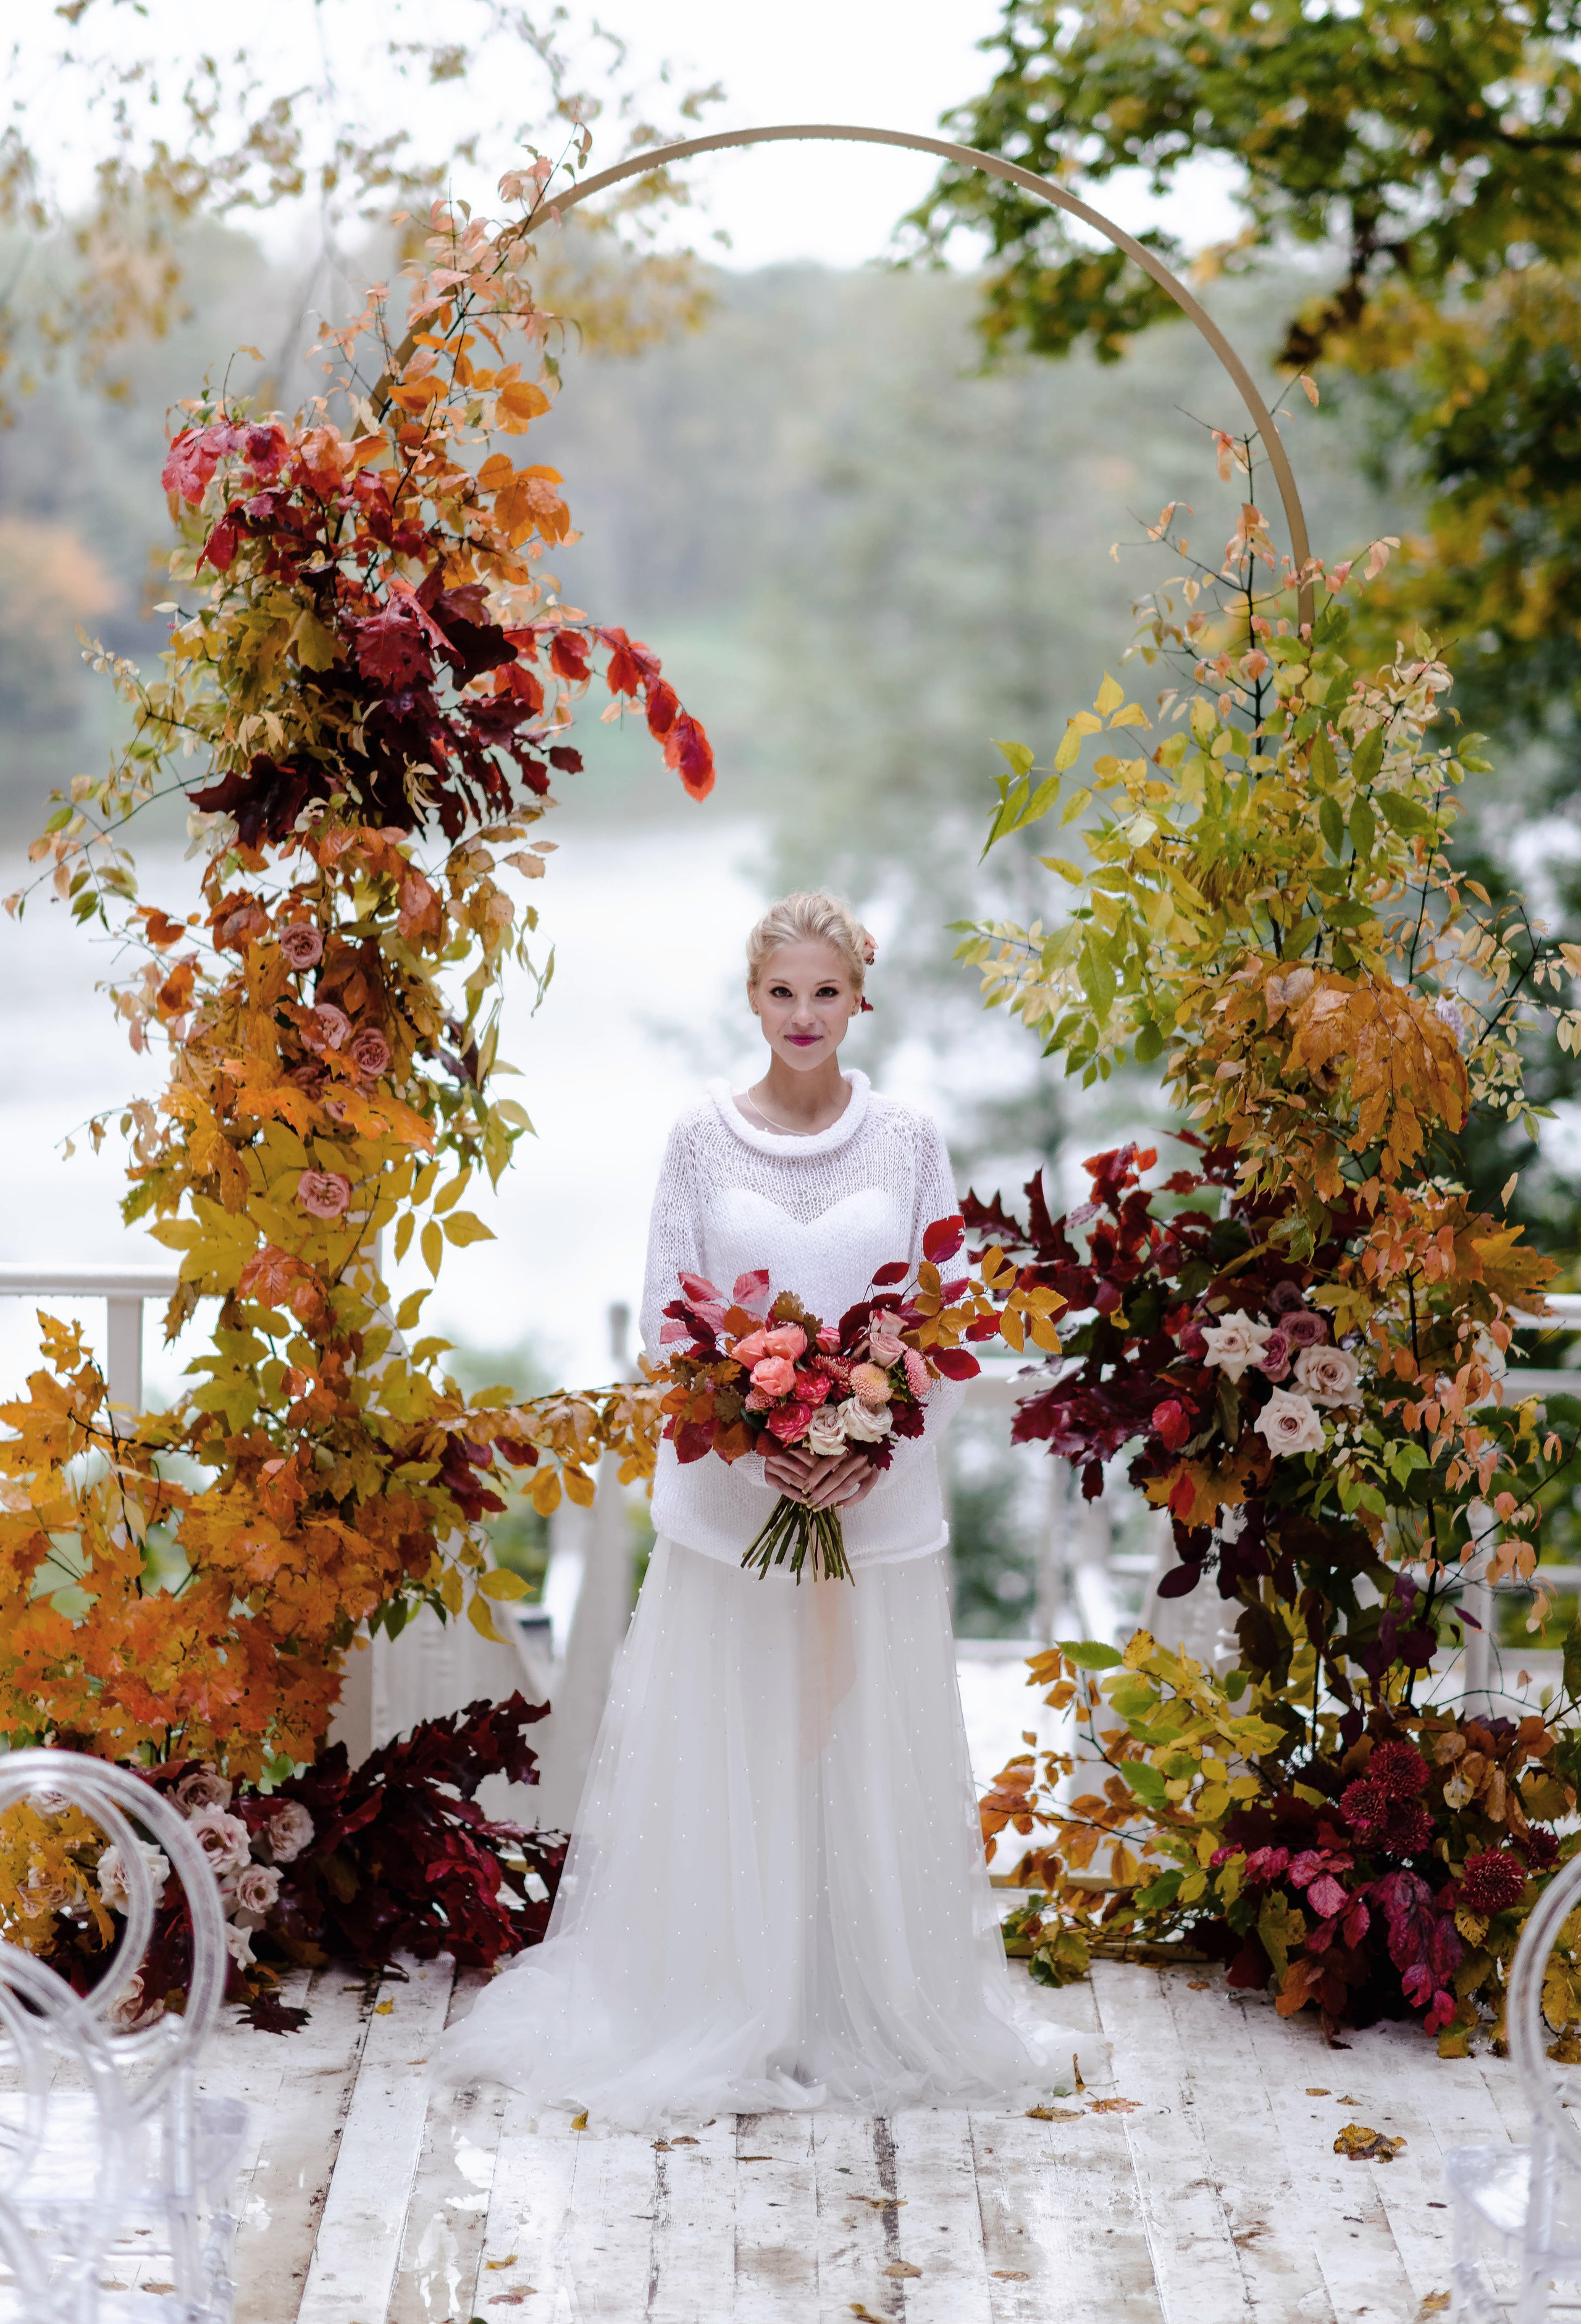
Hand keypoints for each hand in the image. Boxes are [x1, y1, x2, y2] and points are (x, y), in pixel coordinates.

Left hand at [762, 1443, 880, 1510]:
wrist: (876, 1442)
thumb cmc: (850, 1442)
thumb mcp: (837, 1442)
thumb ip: (822, 1451)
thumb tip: (798, 1458)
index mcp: (844, 1446)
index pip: (826, 1464)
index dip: (814, 1477)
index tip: (803, 1488)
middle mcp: (856, 1456)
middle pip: (835, 1478)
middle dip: (820, 1492)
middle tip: (808, 1503)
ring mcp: (867, 1467)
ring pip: (846, 1486)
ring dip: (831, 1499)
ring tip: (818, 1507)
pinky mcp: (874, 1477)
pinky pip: (862, 1493)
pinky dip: (850, 1501)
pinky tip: (838, 1507)